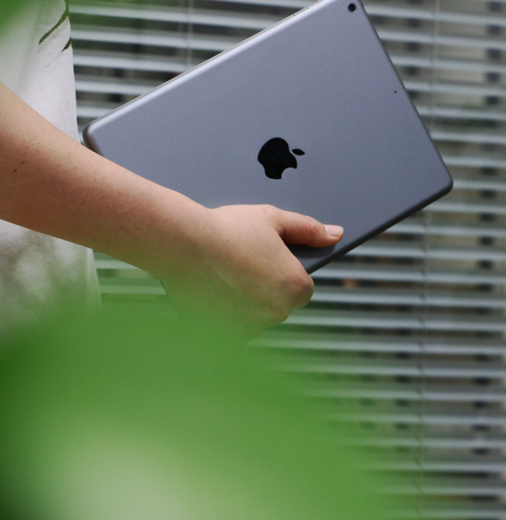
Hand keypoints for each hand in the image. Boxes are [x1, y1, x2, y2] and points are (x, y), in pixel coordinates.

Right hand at [162, 204, 342, 340]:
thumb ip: (308, 229)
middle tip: (241, 265)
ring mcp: (250, 326)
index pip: (302, 289)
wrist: (183, 244)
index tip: (266, 263)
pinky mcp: (225, 335)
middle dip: (264, 288)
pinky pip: (232, 326)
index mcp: (295, 286)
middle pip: (278, 304)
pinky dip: (225, 314)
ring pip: (255, 317)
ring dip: (245, 303)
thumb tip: (335, 234)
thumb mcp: (273, 219)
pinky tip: (213, 291)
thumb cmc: (227, 230)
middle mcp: (277, 312)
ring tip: (224, 276)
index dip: (285, 274)